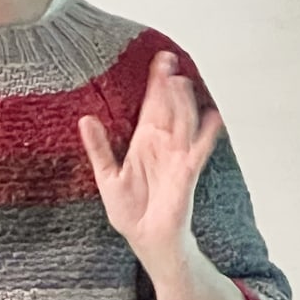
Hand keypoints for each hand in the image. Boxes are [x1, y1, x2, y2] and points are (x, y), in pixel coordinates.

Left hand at [78, 51, 222, 269]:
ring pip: (182, 122)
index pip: (152, 105)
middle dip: (169, 85)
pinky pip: (198, 150)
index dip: (156, 83)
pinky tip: (213, 117)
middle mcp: (162, 145)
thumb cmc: (131, 210)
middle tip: (170, 61)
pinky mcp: (186, 173)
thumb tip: (85, 119)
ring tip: (180, 82)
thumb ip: (98, 148)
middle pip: (168, 108)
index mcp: (143, 142)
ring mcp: (176, 157)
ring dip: (182, 103)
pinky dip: (207, 134)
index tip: (160, 61)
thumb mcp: (107, 176)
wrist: (146, 239)